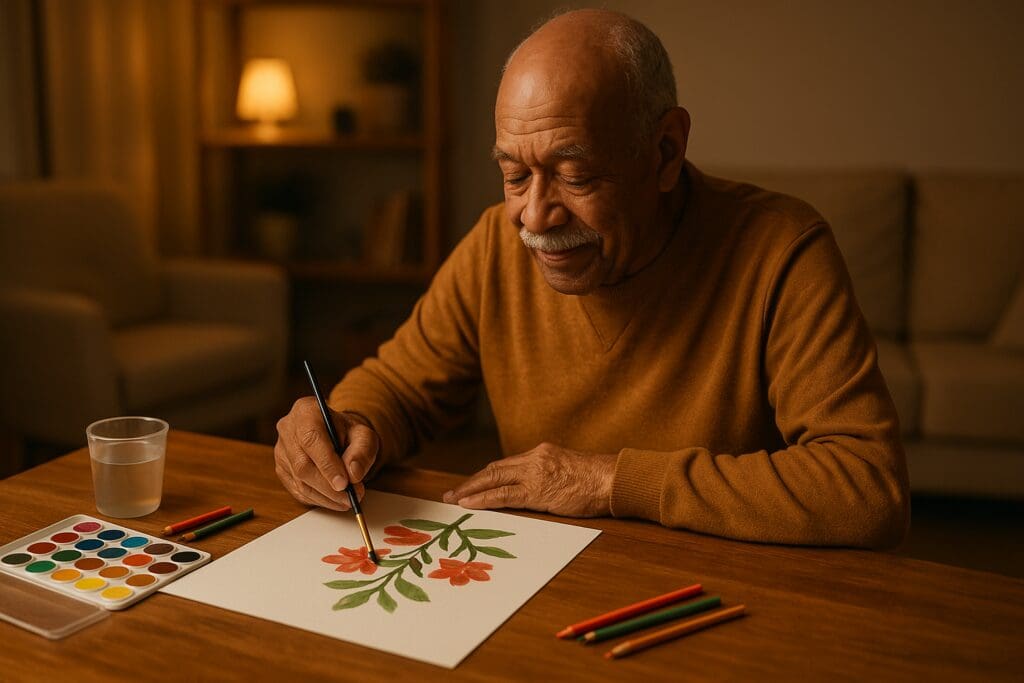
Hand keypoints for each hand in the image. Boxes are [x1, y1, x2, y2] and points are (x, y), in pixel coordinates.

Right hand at [274, 397, 378, 511]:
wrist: (335, 434)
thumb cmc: (348, 433)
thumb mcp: (363, 435)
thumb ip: (362, 452)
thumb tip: (354, 475)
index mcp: (306, 411)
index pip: (312, 440)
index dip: (327, 464)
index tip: (344, 483)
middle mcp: (288, 429)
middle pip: (302, 464)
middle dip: (328, 486)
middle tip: (351, 497)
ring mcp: (281, 450)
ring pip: (299, 481)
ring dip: (325, 496)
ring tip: (347, 500)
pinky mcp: (281, 469)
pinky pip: (297, 490)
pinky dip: (318, 499)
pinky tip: (334, 500)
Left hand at [442, 443, 616, 516]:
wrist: (611, 479)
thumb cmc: (596, 481)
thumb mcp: (568, 471)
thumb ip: (548, 476)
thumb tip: (534, 490)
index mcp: (541, 453)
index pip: (505, 465)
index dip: (484, 476)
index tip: (470, 486)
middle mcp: (534, 458)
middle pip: (493, 469)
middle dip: (470, 482)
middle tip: (450, 494)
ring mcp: (535, 473)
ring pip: (494, 479)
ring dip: (470, 491)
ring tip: (453, 501)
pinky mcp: (537, 490)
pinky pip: (504, 495)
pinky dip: (484, 499)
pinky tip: (469, 505)